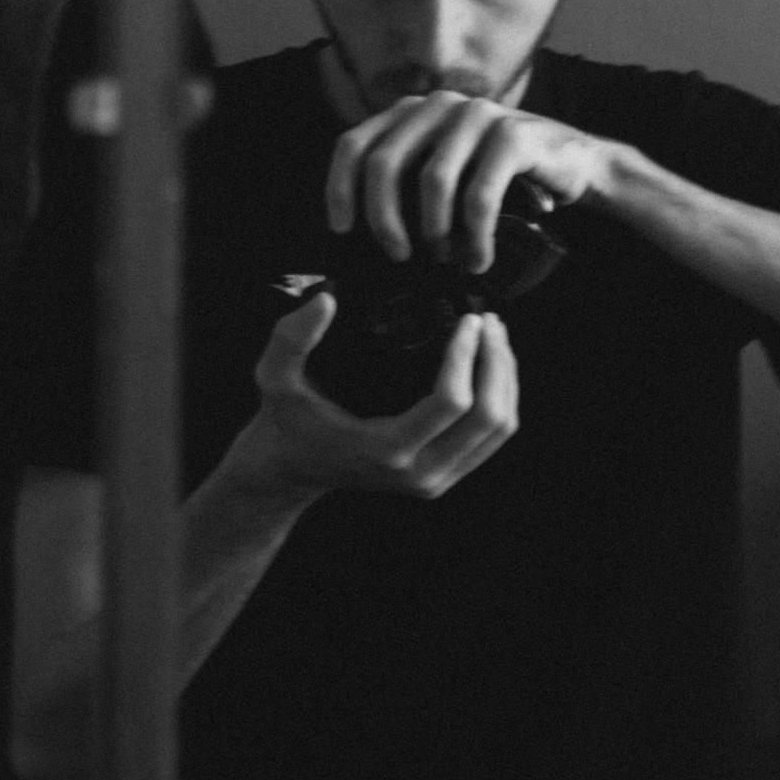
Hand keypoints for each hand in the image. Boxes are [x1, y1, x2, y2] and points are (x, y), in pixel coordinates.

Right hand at [229, 290, 518, 504]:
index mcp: (387, 450)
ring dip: (505, 378)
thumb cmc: (285, 421)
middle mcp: (420, 473)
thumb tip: (327, 300)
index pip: (452, 403)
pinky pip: (491, 438)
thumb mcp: (274, 376)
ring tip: (494, 336)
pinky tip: (490, 364)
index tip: (469, 319)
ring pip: (499, 429)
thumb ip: (292, 337)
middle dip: (497, 363)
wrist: (288, 471)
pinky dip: (500, 398)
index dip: (467, 355)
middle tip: (489, 322)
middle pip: (489, 418)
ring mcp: (436, 480)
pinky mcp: (444, 476)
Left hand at [325, 92, 608, 271]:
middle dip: (383, 218)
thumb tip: (363, 231)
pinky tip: (478, 258)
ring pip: (432, 180)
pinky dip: (474, 236)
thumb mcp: (446, 169)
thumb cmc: (499, 176)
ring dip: (434, 231)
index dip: (339, 188)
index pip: (354, 144)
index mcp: (411, 112)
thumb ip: (406, 179)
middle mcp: (438, 105)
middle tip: (397, 255)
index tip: (343, 229)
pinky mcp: (513, 134)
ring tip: (446, 259)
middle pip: (384, 163)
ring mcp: (476, 115)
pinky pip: (479, 194)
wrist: (572, 163)